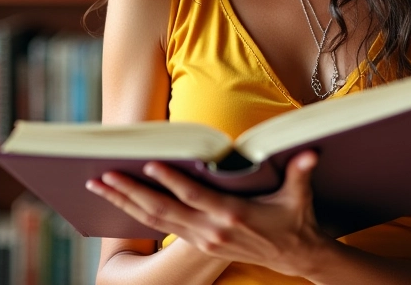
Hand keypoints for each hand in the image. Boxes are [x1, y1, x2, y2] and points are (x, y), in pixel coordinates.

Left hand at [86, 151, 331, 276]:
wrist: (298, 256)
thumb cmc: (297, 219)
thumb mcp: (299, 196)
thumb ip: (300, 172)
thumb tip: (310, 154)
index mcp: (232, 215)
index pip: (194, 196)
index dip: (171, 181)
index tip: (149, 164)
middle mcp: (211, 230)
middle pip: (162, 211)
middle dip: (128, 193)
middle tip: (101, 176)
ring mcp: (202, 239)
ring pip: (155, 222)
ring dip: (125, 203)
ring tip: (100, 185)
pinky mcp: (199, 242)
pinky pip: (161, 228)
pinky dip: (138, 214)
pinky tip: (123, 201)